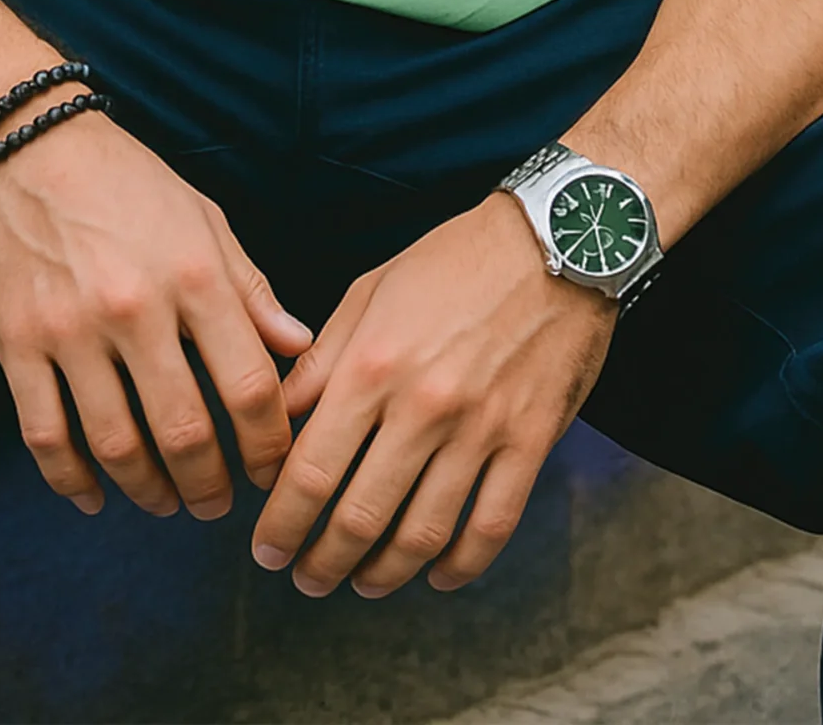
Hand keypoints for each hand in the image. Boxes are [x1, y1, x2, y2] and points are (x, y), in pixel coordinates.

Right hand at [0, 110, 311, 521]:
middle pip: (185, 432)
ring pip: (116, 446)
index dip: (268, 444)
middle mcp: (136, 308)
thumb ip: (251, 289)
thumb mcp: (202, 219)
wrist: (22, 143)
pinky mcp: (16, 343)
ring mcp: (71, 330)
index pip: (249, 386)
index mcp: (194, 275)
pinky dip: (71, 480)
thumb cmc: (124, 179)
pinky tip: (94, 496)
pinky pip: (44, 436)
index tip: (273, 469)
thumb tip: (299, 346)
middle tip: (218, 505)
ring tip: (166, 502)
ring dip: (148, 491)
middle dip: (210, 485)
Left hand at [251, 192, 616, 596]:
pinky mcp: (530, 443)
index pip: (310, 470)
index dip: (281, 524)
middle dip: (323, 560)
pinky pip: (492, 526)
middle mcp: (421, 406)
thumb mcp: (371, 290)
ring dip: (384, 572)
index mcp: (372, 365)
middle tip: (306, 577)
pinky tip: (439, 574)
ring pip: (423, 534)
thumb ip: (322, 358)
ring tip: (362, 582)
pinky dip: (461, 565)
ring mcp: (480, 429)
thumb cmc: (454, 260)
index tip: (266, 550)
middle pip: (360, 516)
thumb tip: (280, 416)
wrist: (555, 240)